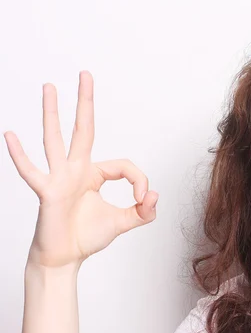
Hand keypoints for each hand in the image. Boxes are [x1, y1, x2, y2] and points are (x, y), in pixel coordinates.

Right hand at [4, 71, 158, 267]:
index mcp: (94, 174)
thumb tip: (155, 195)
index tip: (145, 200)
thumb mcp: (124, 222)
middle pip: (83, 129)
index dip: (140, 181)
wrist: (65, 258)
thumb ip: (144, 212)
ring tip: (49, 87)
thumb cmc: (87, 237)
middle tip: (86, 75)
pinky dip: (20, 155)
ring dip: (52, 113)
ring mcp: (59, 179)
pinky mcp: (47, 193)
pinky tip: (10, 134)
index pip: (124, 165)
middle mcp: (76, 170)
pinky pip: (32, 171)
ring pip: (55, 140)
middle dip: (85, 103)